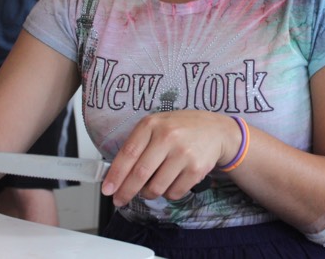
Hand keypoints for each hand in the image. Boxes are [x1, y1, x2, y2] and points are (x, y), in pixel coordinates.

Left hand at [101, 110, 241, 205]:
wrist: (216, 130)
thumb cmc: (181, 129)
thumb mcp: (157, 125)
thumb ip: (138, 144)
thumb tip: (117, 174)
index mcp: (152, 124)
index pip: (128, 153)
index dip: (115, 175)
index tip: (107, 189)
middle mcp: (168, 137)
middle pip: (140, 173)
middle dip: (126, 191)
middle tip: (119, 200)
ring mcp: (183, 153)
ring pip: (156, 187)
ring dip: (148, 193)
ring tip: (150, 187)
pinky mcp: (196, 169)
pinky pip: (173, 193)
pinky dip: (167, 193)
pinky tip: (170, 182)